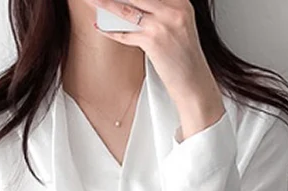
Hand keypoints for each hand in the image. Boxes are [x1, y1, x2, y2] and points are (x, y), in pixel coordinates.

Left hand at [87, 0, 225, 135]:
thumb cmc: (185, 60)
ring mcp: (163, 24)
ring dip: (105, 3)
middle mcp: (173, 10)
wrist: (194, 84)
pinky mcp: (153, 41)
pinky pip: (125, 33)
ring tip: (93, 0)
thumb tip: (135, 6)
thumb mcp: (179, 27)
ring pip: (127, 9)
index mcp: (181, 3)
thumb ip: (162, 13)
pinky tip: (100, 27)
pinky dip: (110, 31)